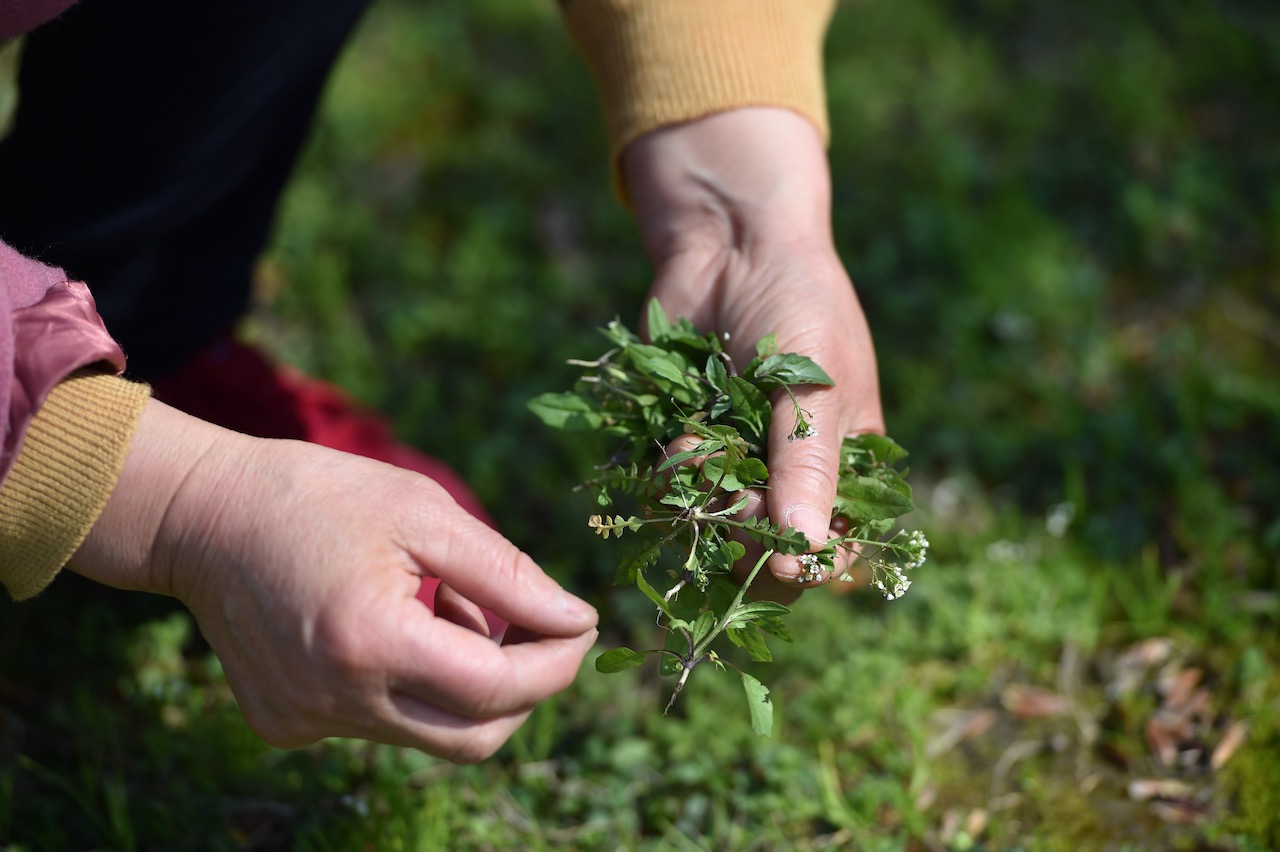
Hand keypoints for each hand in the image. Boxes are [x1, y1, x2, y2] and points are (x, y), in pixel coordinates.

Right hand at [73, 400, 597, 761]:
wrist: (205, 516)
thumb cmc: (321, 497)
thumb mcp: (426, 514)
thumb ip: (509, 576)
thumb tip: (577, 621)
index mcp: (370, 643)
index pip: (497, 689)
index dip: (556, 663)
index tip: (584, 626)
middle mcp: (335, 701)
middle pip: (473, 738)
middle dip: (523, 689)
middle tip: (537, 628)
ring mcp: (306, 721)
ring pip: (429, 732)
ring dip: (465, 680)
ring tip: (449, 607)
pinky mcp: (287, 725)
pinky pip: (380, 723)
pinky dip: (412, 683)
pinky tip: (396, 623)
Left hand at [623, 107, 884, 600]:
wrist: (728, 245)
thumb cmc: (798, 308)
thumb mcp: (814, 391)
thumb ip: (806, 473)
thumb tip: (805, 561)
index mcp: (844, 466)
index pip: (832, 549)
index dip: (807, 565)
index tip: (785, 562)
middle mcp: (788, 474)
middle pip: (766, 552)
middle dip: (746, 538)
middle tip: (736, 504)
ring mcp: (733, 460)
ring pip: (713, 525)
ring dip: (703, 500)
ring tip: (699, 448)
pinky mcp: (684, 440)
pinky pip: (671, 488)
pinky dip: (671, 472)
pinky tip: (677, 437)